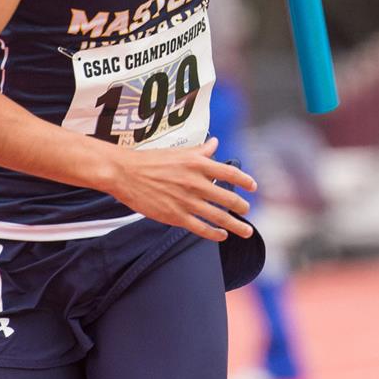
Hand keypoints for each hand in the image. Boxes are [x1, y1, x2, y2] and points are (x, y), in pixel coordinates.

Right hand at [105, 136, 256, 240]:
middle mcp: (195, 182)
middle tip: (247, 210)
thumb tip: (215, 143)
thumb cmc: (151, 160)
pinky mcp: (175, 216)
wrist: (125, 173)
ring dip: (235, 225)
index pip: (230, 172)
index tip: (254, 187)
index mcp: (197, 164)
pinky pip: (201, 228)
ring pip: (219, 216)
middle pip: (228, 198)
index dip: (245, 180)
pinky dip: (215, 233)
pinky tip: (221, 235)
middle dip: (242, 206)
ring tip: (245, 230)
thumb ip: (200, 150)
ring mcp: (186, 201)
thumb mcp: (178, 151)